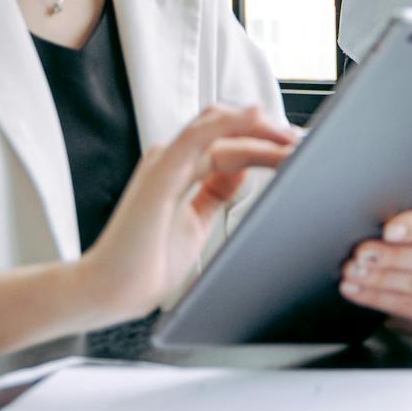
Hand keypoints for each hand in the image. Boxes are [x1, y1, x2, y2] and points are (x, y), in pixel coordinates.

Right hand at [76, 104, 296, 324]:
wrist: (111, 291)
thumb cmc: (145, 264)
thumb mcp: (195, 222)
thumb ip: (214, 194)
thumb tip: (243, 172)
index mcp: (178, 169)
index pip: (227, 141)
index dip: (263, 141)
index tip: (293, 150)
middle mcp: (171, 160)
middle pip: (227, 129)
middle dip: (267, 131)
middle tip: (301, 143)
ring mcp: (165, 163)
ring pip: (219, 127)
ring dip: (259, 129)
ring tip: (290, 139)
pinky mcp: (162, 172)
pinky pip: (198, 135)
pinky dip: (230, 123)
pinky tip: (255, 119)